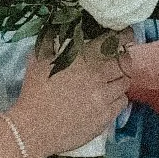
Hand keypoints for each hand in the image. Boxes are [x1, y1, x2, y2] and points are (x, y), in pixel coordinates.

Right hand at [15, 44, 130, 157]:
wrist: (33, 129)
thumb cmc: (34, 94)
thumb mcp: (38, 61)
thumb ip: (50, 42)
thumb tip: (57, 29)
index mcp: (83, 59)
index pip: (113, 41)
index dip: (123, 36)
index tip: (124, 35)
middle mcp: (98, 76)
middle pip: (125, 62)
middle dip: (123, 59)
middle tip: (117, 60)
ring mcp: (104, 98)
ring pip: (125, 82)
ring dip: (119, 79)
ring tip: (109, 81)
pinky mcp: (105, 117)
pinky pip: (123, 102)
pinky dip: (118, 98)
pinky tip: (107, 98)